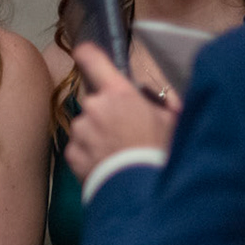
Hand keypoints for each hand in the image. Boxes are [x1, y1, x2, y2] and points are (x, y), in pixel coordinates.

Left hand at [63, 44, 179, 183]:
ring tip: (121, 155)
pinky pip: (81, 149)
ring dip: (99, 136)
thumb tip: (157, 98)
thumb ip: (163, 104)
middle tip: (129, 133)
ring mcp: (80, 131)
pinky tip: (110, 166)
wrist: (142, 193)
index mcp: (118, 94)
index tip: (84, 51)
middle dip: (109, 114)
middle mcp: (94, 107)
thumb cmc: (162, 154)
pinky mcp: (72, 154)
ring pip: (87, 127)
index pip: (94, 61)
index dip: (89, 55)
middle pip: (96, 102)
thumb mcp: (173, 123)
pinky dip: (91, 155)